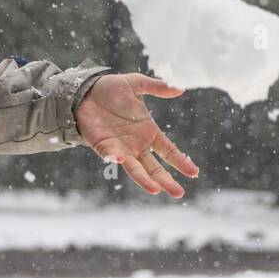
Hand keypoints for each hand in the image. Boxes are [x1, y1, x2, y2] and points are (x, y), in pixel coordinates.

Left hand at [74, 73, 199, 197]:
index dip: (181, 161)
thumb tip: (180, 88)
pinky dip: (116, 158)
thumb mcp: (136, 84)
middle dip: (166, 180)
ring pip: (136, 169)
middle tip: (179, 193)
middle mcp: (137, 144)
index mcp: (148, 132)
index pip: (168, 151)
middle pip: (154, 168)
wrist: (85, 91)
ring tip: (155, 190)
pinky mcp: (103, 146)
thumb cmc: (112, 89)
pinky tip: (123, 160)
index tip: (194, 172)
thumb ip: (156, 87)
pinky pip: (111, 155)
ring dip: (144, 180)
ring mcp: (121, 148)